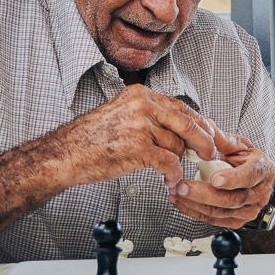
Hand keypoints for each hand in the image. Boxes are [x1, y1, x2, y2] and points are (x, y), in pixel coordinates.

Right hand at [54, 84, 216, 187]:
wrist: (64, 155)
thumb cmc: (91, 139)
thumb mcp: (123, 114)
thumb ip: (150, 116)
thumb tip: (180, 129)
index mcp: (141, 95)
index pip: (180, 107)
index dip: (198, 123)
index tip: (208, 134)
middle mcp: (143, 105)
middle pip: (187, 123)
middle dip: (203, 141)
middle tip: (210, 153)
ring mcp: (141, 125)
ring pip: (177, 145)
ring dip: (179, 163)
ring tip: (173, 172)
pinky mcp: (138, 147)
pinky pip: (169, 162)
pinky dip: (174, 174)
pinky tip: (170, 180)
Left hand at [168, 126, 274, 227]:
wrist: (256, 180)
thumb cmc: (248, 160)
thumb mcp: (239, 145)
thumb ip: (222, 139)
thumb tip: (206, 126)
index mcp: (262, 169)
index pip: (249, 176)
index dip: (232, 179)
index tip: (214, 179)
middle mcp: (259, 193)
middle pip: (232, 199)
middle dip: (204, 194)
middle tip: (182, 186)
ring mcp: (249, 210)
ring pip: (221, 212)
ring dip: (195, 204)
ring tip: (176, 193)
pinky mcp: (237, 221)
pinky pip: (215, 220)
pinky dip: (195, 212)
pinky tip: (182, 203)